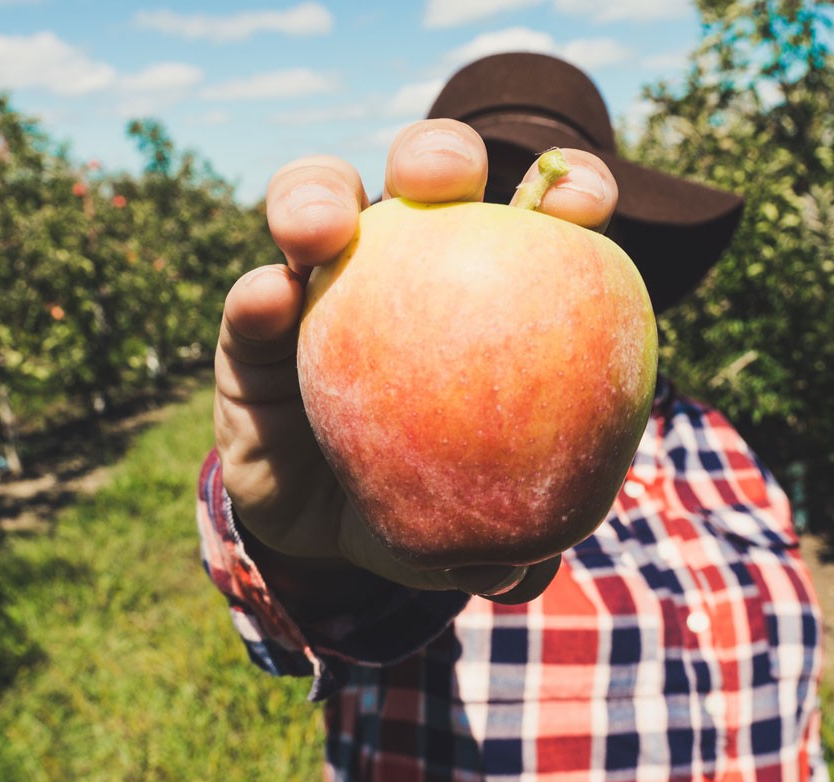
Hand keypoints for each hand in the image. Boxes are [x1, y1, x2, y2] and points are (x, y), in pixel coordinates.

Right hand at [214, 119, 619, 603]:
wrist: (335, 534)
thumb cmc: (429, 506)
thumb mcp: (469, 531)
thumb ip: (503, 542)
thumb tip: (524, 572)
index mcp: (489, 291)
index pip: (538, 221)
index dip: (567, 192)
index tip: (583, 209)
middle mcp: (407, 268)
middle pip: (425, 181)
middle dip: (437, 157)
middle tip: (442, 180)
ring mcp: (325, 288)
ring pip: (317, 205)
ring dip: (317, 199)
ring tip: (319, 228)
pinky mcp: (255, 330)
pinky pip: (250, 302)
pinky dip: (257, 295)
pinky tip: (267, 301)